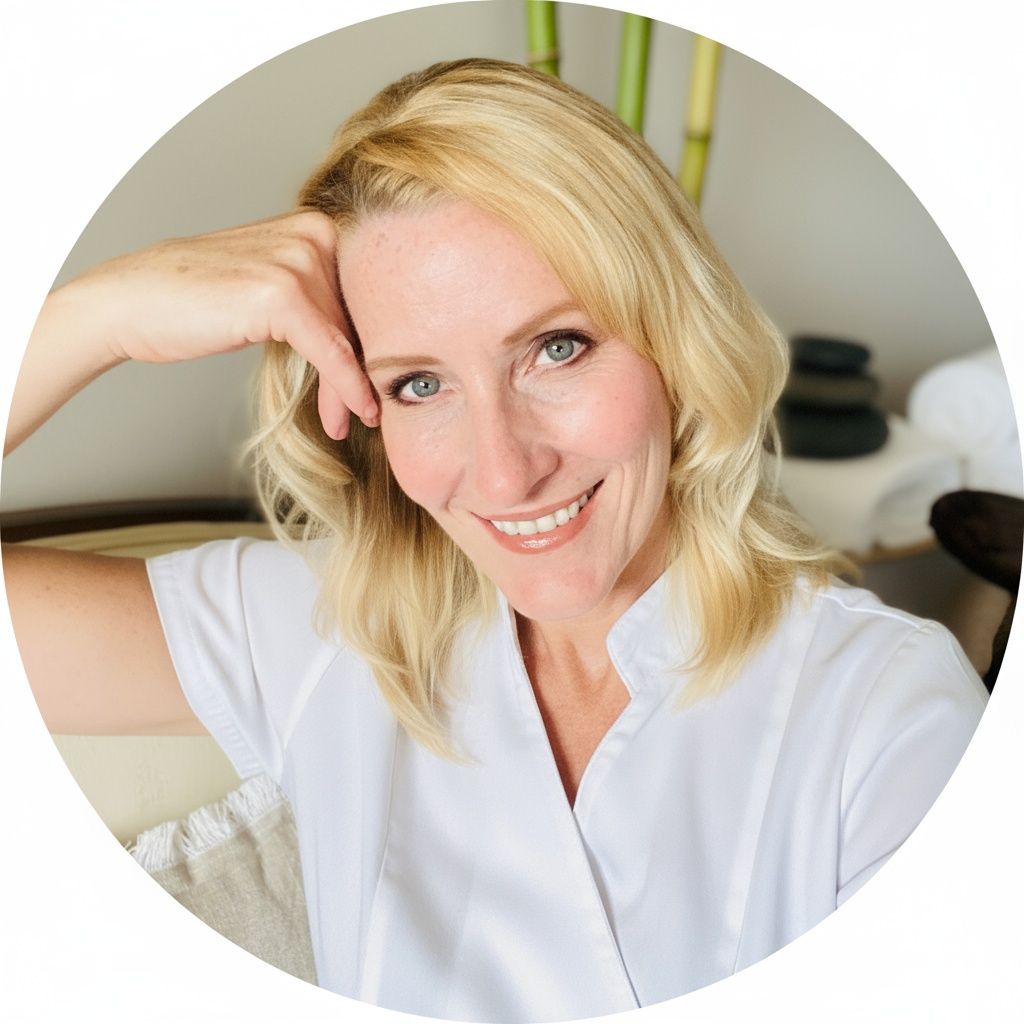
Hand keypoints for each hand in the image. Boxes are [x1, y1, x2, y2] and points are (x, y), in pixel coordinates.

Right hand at [68, 210, 376, 438]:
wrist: (131, 300)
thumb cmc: (196, 298)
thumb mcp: (271, 287)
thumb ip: (319, 298)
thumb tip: (368, 343)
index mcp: (319, 225)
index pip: (365, 295)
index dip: (373, 345)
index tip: (381, 385)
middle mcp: (316, 233)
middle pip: (361, 318)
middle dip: (363, 371)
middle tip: (367, 413)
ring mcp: (299, 259)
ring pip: (349, 340)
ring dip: (351, 389)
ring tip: (352, 422)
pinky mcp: (283, 294)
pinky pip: (332, 353)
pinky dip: (347, 388)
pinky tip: (357, 414)